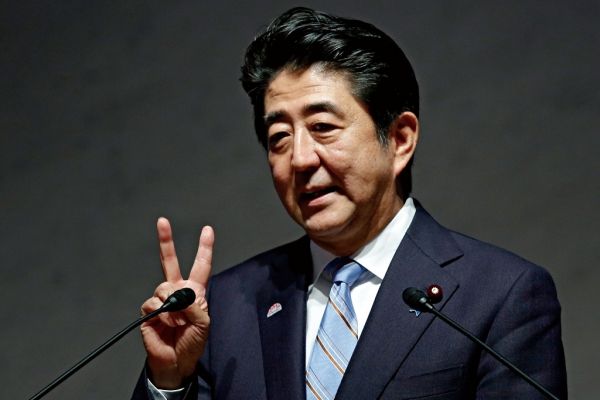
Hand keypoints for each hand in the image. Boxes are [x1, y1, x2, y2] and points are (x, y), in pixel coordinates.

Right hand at [140, 217, 212, 388]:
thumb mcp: (204, 324)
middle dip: (165, 241)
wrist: (176, 361)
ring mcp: (162, 300)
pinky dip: (161, 314)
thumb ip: (195, 306)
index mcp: (195, 292)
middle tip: (162, 221)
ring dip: (172, 305)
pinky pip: (153, 303)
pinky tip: (165, 324)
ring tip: (177, 321)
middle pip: (170, 261)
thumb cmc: (192, 343)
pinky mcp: (148, 312)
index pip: (200, 265)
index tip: (208, 230)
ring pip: (163, 286)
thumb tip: (179, 295)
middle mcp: (177, 292)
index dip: (204, 248)